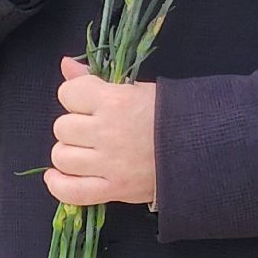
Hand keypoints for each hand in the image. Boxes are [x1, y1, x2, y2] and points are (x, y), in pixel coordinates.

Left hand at [45, 58, 157, 206]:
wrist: (199, 148)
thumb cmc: (168, 114)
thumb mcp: (134, 88)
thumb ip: (95, 77)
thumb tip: (66, 65)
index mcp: (114, 101)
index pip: (68, 94)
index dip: (76, 97)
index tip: (88, 102)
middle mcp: (107, 132)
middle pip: (62, 127)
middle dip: (74, 126)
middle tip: (92, 128)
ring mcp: (109, 164)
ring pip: (61, 157)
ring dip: (69, 153)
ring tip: (85, 151)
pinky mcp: (113, 190)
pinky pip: (70, 192)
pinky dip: (59, 185)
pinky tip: (58, 177)